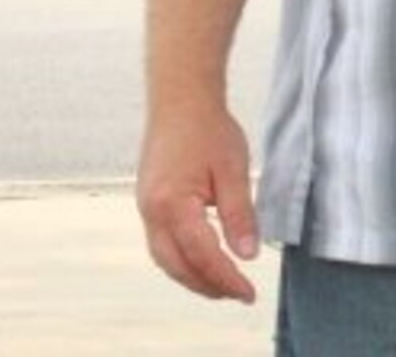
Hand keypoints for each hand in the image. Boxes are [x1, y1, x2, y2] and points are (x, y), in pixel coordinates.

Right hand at [136, 102, 260, 302]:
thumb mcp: (233, 170)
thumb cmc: (208, 129)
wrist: (180, 101)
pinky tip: (202, 262)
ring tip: (223, 286)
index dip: (226, 278)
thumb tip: (247, 254)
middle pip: (176, 265)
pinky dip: (182, 260)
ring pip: (165, 258)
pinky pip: (161, 244)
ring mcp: (146, 208)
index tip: (249, 293)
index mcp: (171, 204)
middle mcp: (151, 212)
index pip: (201, 255)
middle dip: (207, 286)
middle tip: (239, 295)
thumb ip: (239, 214)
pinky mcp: (149, 203)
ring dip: (192, 277)